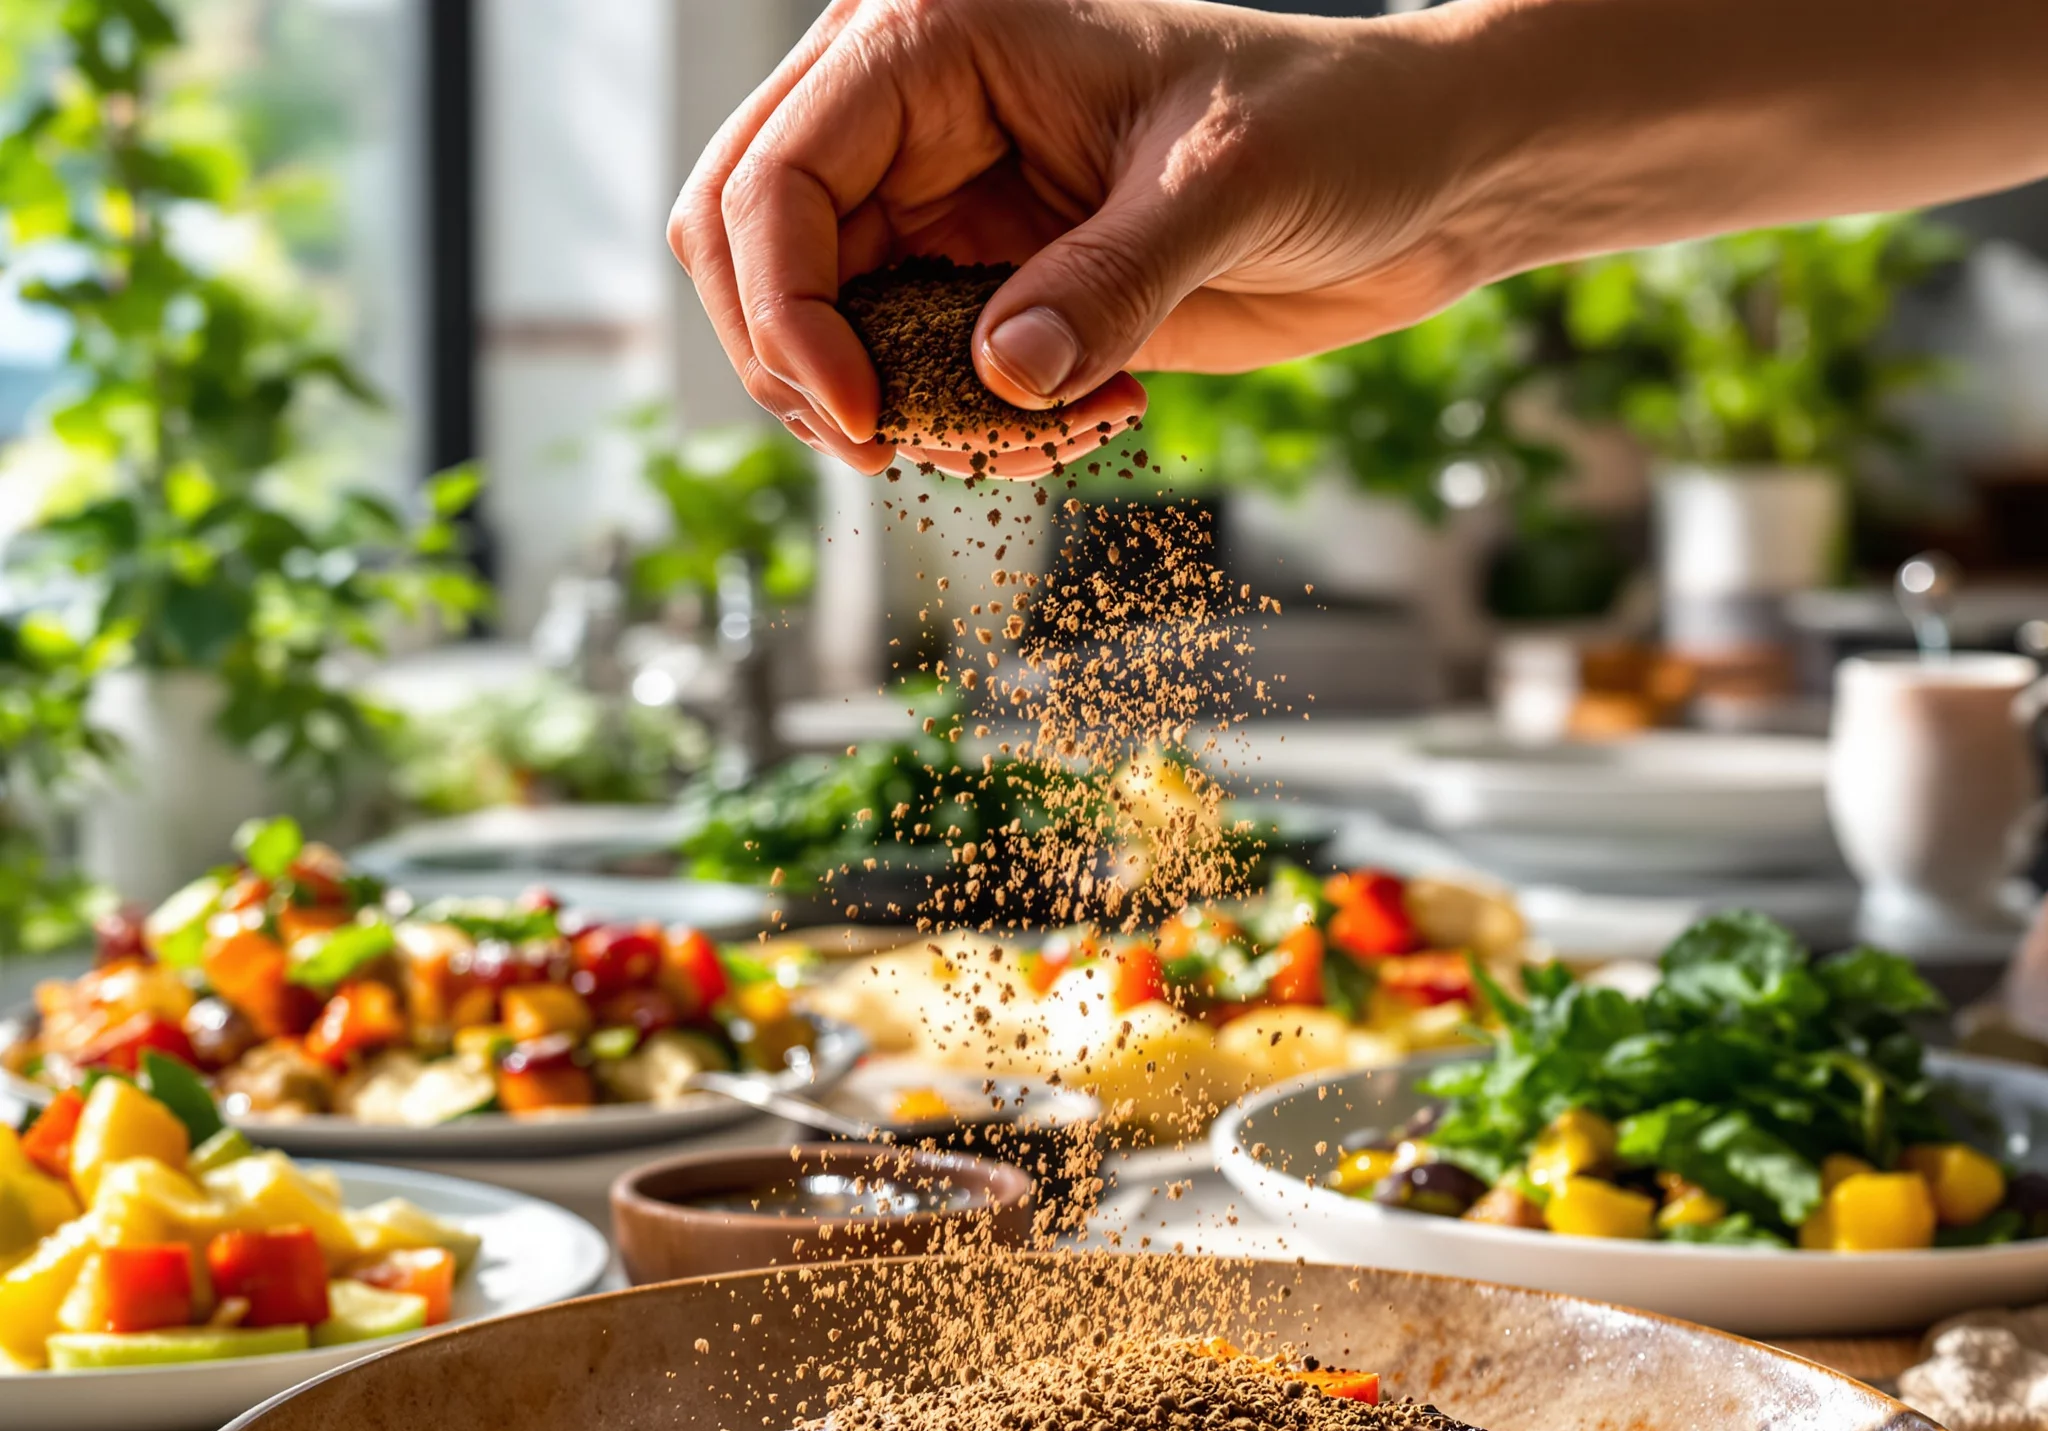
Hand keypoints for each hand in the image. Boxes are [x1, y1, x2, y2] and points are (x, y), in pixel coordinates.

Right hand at [669, 0, 1475, 477]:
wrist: (1407, 175)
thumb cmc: (1333, 124)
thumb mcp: (1225, 186)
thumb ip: (1110, 284)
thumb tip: (1000, 382)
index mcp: (935, 35)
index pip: (772, 180)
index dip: (785, 316)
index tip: (867, 425)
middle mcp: (913, 112)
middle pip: (746, 251)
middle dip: (802, 372)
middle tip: (904, 450)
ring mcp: (943, 201)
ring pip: (821, 329)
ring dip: (903, 416)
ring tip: (1046, 433)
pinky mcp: (985, 280)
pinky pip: (909, 374)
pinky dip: (963, 430)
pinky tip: (1082, 422)